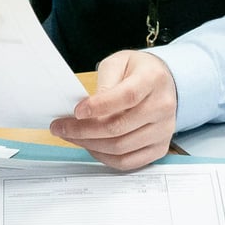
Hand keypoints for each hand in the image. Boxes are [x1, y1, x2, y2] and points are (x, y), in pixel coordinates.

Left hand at [49, 49, 177, 170]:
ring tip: (71, 136)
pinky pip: (128, 162)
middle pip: (119, 127)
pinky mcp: (159, 148)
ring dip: (90, 145)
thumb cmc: (137, 71)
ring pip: (121, 148)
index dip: (99, 106)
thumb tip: (88, 108)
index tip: (76, 111)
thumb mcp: (119, 62)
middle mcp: (162, 107)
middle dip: (84, 130)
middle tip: (60, 127)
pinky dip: (104, 158)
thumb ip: (105, 82)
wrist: (164, 83)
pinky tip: (90, 146)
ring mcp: (163, 131)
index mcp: (153, 80)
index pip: (127, 97)